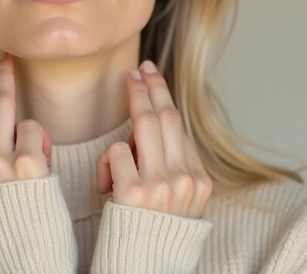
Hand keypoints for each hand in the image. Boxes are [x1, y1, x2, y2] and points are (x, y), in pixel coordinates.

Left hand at [95, 60, 212, 217]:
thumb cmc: (149, 239)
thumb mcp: (176, 205)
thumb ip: (171, 171)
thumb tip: (154, 132)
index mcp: (199, 182)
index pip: (179, 128)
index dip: (163, 98)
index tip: (152, 77)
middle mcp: (186, 180)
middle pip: (166, 118)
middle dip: (151, 88)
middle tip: (140, 68)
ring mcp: (163, 186)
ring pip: (146, 125)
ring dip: (135, 99)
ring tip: (127, 82)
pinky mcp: (137, 194)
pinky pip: (118, 153)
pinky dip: (108, 161)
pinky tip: (107, 183)